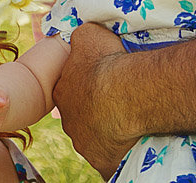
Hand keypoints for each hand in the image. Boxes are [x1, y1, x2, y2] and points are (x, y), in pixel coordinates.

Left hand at [52, 23, 133, 177]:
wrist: (127, 94)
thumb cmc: (106, 61)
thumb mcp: (89, 34)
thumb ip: (81, 38)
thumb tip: (80, 38)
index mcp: (63, 92)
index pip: (72, 90)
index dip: (88, 85)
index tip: (104, 81)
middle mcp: (69, 121)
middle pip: (82, 116)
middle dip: (95, 110)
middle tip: (117, 102)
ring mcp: (84, 143)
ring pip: (95, 137)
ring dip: (107, 131)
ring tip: (128, 120)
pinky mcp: (102, 161)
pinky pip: (110, 158)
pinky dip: (119, 152)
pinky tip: (132, 142)